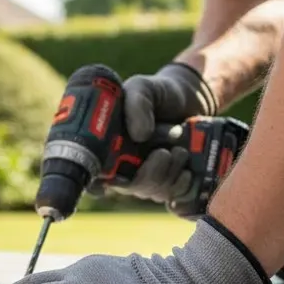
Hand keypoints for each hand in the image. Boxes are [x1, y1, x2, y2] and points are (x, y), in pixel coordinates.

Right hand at [100, 62, 218, 207]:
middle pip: (128, 187)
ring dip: (169, 172)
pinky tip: (186, 167)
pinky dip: (182, 182)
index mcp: (106, 145)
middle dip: (150, 174)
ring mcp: (146, 176)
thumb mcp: (143, 88)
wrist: (190, 99)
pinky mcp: (168, 182)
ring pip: (152, 191)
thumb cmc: (159, 93)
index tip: (116, 178)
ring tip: (180, 150)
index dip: (98, 183)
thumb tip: (140, 136)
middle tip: (164, 152)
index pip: (92, 174)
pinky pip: (172, 195)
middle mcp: (122, 165)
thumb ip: (138, 103)